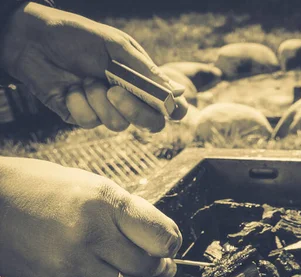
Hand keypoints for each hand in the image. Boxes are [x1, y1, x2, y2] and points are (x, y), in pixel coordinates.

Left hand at [0, 2, 187, 132]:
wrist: (34, 40)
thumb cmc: (78, 37)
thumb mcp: (116, 47)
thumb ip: (145, 70)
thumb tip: (175, 91)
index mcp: (142, 81)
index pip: (169, 105)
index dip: (174, 110)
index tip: (169, 107)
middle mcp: (129, 99)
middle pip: (151, 123)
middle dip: (134, 110)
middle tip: (114, 91)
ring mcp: (106, 110)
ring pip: (118, 124)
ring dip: (98, 100)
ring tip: (85, 79)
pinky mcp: (82, 117)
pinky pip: (89, 121)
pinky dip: (78, 102)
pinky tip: (70, 88)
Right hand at [0, 157, 181, 276]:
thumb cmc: (43, 188)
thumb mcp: (93, 185)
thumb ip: (129, 212)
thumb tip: (163, 239)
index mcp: (105, 202)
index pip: (161, 235)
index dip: (172, 244)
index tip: (171, 246)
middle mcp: (91, 234)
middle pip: (147, 267)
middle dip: (158, 266)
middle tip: (158, 263)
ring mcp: (71, 263)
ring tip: (120, 262)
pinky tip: (87, 264)